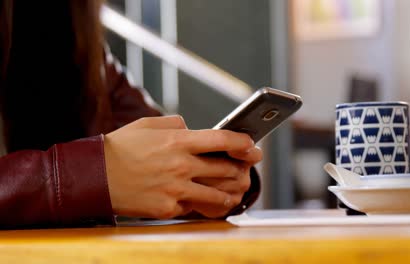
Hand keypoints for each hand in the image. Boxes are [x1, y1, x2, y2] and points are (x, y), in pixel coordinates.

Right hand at [103, 115, 254, 218]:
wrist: (94, 176)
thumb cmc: (121, 147)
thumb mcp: (148, 125)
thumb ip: (175, 123)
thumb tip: (193, 128)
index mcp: (178, 142)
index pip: (222, 141)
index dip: (243, 143)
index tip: (253, 145)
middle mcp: (181, 166)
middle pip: (226, 169)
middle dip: (242, 169)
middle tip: (248, 168)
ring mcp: (175, 189)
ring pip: (217, 194)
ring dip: (230, 192)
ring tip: (234, 190)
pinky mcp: (168, 208)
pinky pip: (193, 207)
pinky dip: (200, 204)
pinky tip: (203, 201)